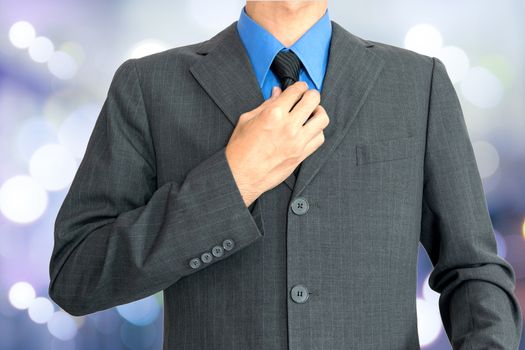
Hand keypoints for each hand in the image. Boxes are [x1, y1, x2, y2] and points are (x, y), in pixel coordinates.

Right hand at [225, 81, 329, 206]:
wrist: (241, 175)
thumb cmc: (240, 149)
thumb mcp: (247, 120)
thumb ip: (265, 105)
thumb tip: (277, 93)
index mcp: (273, 114)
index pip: (296, 91)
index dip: (300, 86)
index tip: (300, 88)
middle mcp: (288, 126)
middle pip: (313, 100)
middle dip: (312, 94)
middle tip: (308, 96)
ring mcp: (297, 141)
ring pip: (322, 119)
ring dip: (319, 112)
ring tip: (313, 113)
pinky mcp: (301, 154)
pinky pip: (320, 138)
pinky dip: (318, 131)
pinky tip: (310, 130)